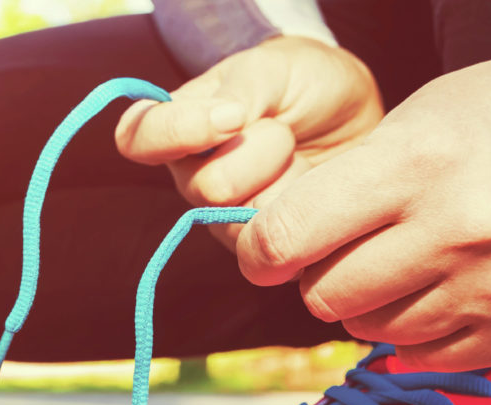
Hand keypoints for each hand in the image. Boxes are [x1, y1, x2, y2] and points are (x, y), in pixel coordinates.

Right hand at [114, 36, 381, 247]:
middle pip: (205, 188)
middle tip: (284, 131)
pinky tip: (311, 189)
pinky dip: (304, 214)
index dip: (176, 133)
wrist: (352, 118)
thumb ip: (240, 89)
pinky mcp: (263, 249)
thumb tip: (223, 119)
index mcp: (178, 127)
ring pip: (241, 221)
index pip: (138, 139)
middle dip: (258, 154)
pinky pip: (274, 248)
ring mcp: (224, 218)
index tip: (231, 117)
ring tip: (299, 156)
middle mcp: (192, 177)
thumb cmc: (301, 85)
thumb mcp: (271, 69)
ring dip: (285, 182)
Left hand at [234, 12, 490, 370]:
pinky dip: (415, 330)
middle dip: (318, 274)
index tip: (264, 248)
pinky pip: (426, 356)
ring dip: (369, 303)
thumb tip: (270, 257)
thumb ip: (338, 190)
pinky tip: (437, 285)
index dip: (259, 249)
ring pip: (372, 330)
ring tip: (403, 257)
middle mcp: (460, 229)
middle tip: (344, 246)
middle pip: (325, 295)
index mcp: (417, 163)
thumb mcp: (409, 122)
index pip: (287, 238)